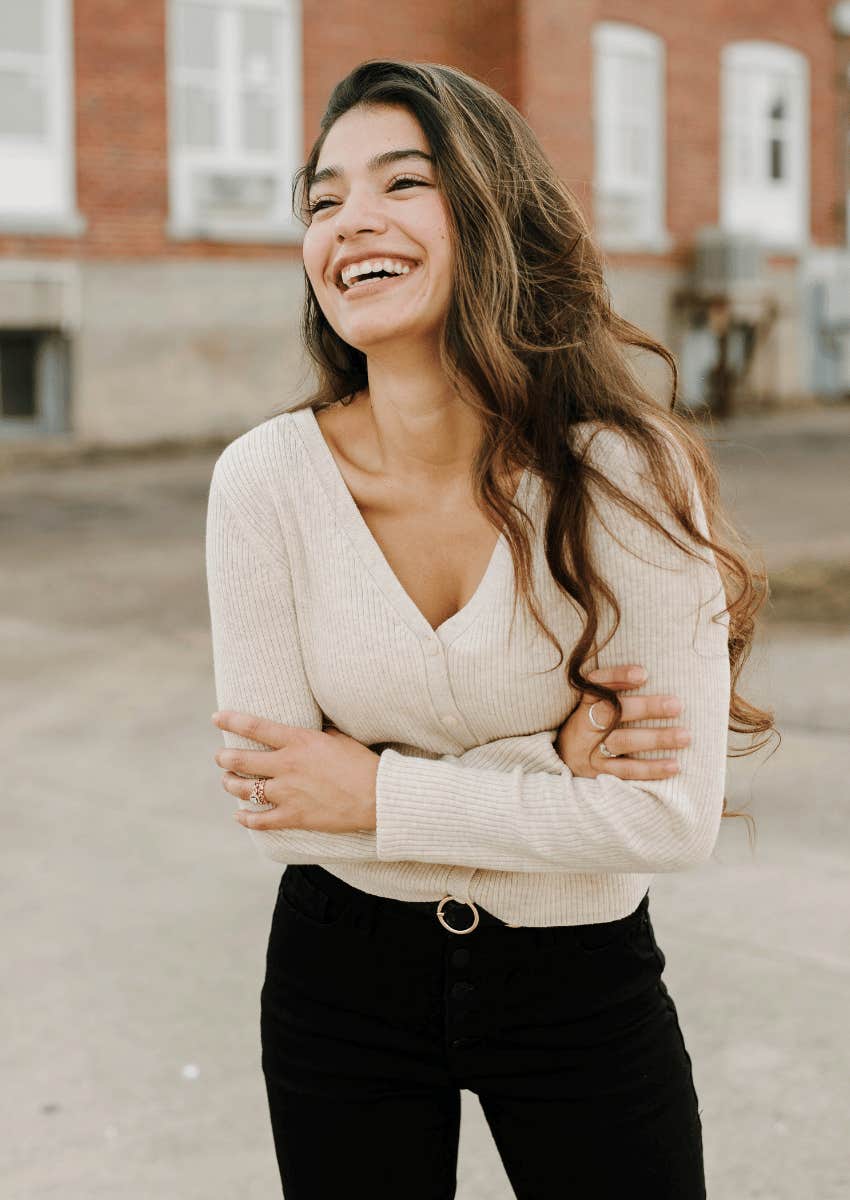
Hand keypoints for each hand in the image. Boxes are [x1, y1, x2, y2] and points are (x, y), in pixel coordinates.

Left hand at [212, 711, 379, 831]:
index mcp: (298, 742)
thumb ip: (318, 732)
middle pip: (241, 760)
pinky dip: (246, 818)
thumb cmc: (362, 763)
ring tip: (227, 781)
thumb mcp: (339, 738)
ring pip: (244, 790)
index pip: (255, 728)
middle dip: (224, 758)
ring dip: (230, 785)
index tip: (216, 718)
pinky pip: (260, 820)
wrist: (377, 797)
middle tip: (221, 757)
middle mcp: (287, 766)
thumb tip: (312, 726)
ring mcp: (288, 793)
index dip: (231, 721)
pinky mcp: (293, 816)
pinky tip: (240, 815)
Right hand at [555, 665, 688, 779]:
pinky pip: (627, 771)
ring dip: (656, 739)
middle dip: (646, 708)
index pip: (595, 686)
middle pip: (612, 714)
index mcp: (582, 706)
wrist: (562, 764)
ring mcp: (591, 752)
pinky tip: (674, 765)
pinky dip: (651, 769)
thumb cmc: (586, 728)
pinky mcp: (600, 774)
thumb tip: (648, 673)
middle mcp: (583, 728)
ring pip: (623, 742)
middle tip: (676, 705)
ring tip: (685, 736)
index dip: (617, 677)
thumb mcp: (589, 707)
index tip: (643, 674)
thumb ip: (611, 692)